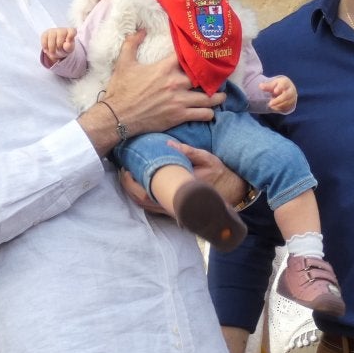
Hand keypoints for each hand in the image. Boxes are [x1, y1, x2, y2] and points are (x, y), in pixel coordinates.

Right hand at [40, 27, 76, 67]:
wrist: (56, 48)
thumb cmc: (65, 47)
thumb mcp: (69, 49)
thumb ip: (69, 47)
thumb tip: (66, 45)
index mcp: (71, 32)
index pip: (72, 31)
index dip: (71, 35)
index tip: (68, 40)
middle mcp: (62, 30)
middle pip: (61, 34)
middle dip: (59, 44)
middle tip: (59, 50)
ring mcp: (53, 30)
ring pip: (51, 36)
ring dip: (51, 47)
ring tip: (52, 52)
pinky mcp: (45, 33)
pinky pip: (44, 38)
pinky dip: (45, 46)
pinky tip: (47, 50)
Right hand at [102, 32, 222, 135]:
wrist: (117, 117)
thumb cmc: (120, 90)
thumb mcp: (123, 63)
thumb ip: (132, 43)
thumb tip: (142, 30)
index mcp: (164, 68)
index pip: (187, 56)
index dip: (198, 53)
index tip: (205, 53)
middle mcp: (175, 83)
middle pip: (203, 77)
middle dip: (212, 77)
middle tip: (218, 77)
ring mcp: (179, 101)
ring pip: (208, 98)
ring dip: (217, 97)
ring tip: (221, 96)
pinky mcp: (179, 116)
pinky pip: (203, 114)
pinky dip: (209, 113)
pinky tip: (210, 112)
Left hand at [119, 143, 246, 214]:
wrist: (231, 191)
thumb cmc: (218, 173)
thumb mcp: (207, 158)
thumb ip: (189, 152)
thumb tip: (169, 144)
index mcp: (180, 191)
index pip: (149, 192)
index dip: (133, 184)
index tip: (126, 170)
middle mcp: (175, 204)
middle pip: (142, 201)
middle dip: (128, 188)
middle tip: (122, 171)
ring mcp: (173, 209)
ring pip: (145, 205)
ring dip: (133, 193)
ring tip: (126, 176)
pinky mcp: (174, 208)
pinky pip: (152, 206)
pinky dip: (141, 196)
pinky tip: (137, 183)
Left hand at [261, 75, 297, 113]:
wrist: (288, 89)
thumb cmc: (278, 86)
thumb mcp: (273, 84)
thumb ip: (267, 86)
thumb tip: (260, 86)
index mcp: (286, 83)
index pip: (283, 85)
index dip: (279, 88)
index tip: (275, 91)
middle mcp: (291, 90)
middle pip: (286, 96)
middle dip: (277, 100)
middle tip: (269, 104)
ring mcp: (293, 97)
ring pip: (286, 103)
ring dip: (277, 105)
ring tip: (270, 104)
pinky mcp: (292, 104)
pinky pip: (286, 107)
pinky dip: (279, 108)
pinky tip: (274, 107)